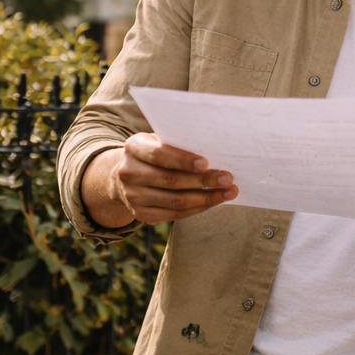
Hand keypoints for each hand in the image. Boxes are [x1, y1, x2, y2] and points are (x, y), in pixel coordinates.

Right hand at [82, 133, 236, 226]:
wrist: (127, 176)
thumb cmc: (154, 153)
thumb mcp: (159, 141)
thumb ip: (177, 144)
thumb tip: (214, 151)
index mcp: (133, 148)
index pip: (159, 155)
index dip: (183, 160)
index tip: (206, 163)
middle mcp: (128, 173)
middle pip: (170, 180)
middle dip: (203, 181)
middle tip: (227, 179)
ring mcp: (133, 196)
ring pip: (175, 201)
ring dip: (205, 198)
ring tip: (228, 193)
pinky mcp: (141, 214)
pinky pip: (174, 214)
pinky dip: (197, 208)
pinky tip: (212, 202)